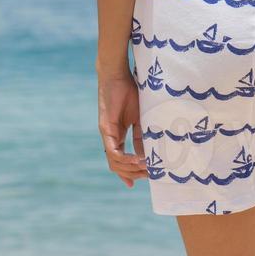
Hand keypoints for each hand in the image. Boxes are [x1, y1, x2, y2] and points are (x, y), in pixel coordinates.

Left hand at [98, 68, 145, 187]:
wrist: (118, 75)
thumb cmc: (129, 92)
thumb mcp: (139, 118)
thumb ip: (141, 136)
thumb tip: (146, 154)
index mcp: (117, 136)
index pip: (121, 161)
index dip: (130, 173)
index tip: (144, 179)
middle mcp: (110, 138)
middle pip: (117, 166)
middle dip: (133, 174)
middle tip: (149, 175)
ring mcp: (107, 135)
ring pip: (114, 163)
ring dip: (130, 169)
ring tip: (145, 168)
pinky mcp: (105, 129)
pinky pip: (113, 151)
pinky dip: (125, 159)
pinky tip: (137, 160)